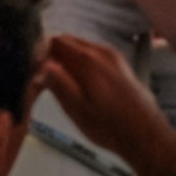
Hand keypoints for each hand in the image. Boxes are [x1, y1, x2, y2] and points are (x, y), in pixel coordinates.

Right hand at [37, 34, 175, 172]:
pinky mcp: (121, 66)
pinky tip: (78, 84)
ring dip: (67, 59)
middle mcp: (102, 52)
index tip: (31, 66)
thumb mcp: (76, 108)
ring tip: (57, 82)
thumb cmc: (109, 125)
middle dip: (53, 54)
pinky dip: (82, 63)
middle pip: (69, 42)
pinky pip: (95, 56)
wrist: (144, 134)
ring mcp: (114, 58)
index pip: (56, 41)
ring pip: (82, 48)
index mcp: (88, 59)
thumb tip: (41, 64)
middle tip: (41, 75)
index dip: (41, 51)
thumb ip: (58, 83)